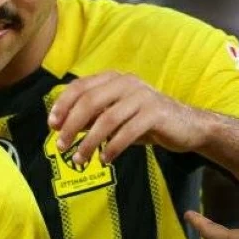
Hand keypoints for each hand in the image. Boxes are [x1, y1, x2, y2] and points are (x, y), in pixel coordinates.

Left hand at [48, 71, 210, 164]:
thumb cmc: (144, 120)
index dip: (62, 105)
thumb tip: (61, 125)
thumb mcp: (116, 115)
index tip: (52, 125)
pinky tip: (105, 159)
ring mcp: (142, 96)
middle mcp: (126, 82)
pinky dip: (112, 148)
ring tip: (80, 159)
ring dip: (89, 142)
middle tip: (60, 145)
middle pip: (90, 102)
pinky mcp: (155, 114)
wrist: (186, 126)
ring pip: (107, 119)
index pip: (80, 86)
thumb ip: (92, 116)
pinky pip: (127, 132)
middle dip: (71, 125)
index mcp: (113, 78)